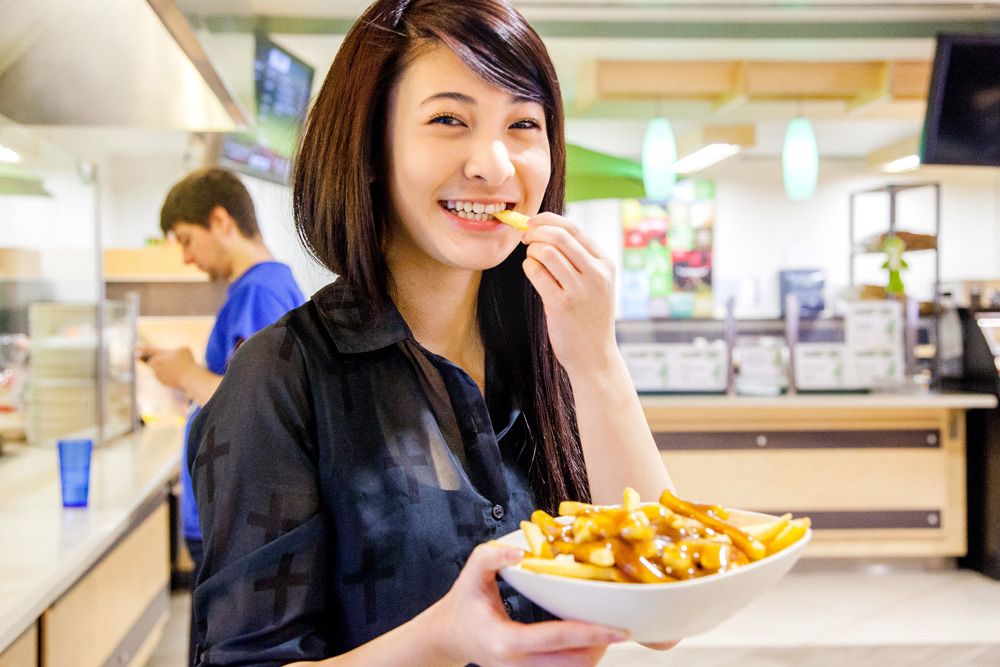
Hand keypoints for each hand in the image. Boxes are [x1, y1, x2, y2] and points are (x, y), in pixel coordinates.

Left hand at [136, 346, 197, 391]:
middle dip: (155, 361)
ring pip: (158, 369)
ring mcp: (158, 373)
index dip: (140, 348)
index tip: (134, 347)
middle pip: (151, 361)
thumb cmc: (188, 362)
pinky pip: (163, 376)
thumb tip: (173, 355)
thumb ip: (176, 350)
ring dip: (165, 368)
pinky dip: (168, 375)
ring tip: (176, 368)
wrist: (189, 378)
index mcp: (160, 354)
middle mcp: (156, 363)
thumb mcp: (184, 349)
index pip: (148, 349)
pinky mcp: (162, 381)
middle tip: (163, 362)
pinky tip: (177, 375)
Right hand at [429, 544, 627, 666]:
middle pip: (573, 664)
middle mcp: (518, 664)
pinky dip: (580, 655)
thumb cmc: (461, 606)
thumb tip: (520, 552)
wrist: (448, 637)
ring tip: (605, 629)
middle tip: (617, 625)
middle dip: (600, 646)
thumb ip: (490, 557)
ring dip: (593, 653)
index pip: (556, 638)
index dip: (590, 633)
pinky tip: (587, 636)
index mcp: (506, 641)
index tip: (617, 629)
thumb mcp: (470, 575)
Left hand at [520, 214, 616, 375]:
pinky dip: (529, 267)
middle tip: (524, 237)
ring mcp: (581, 290)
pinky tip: (531, 272)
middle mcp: (597, 274)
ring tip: (531, 259)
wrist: (594, 355)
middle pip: (559, 236)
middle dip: (535, 231)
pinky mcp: (562, 305)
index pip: (574, 228)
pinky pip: (537, 273)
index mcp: (605, 263)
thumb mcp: (595, 283)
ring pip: (547, 252)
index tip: (533, 222)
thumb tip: (546, 229)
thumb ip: (579, 258)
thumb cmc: (589, 316)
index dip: (548, 220)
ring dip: (531, 251)